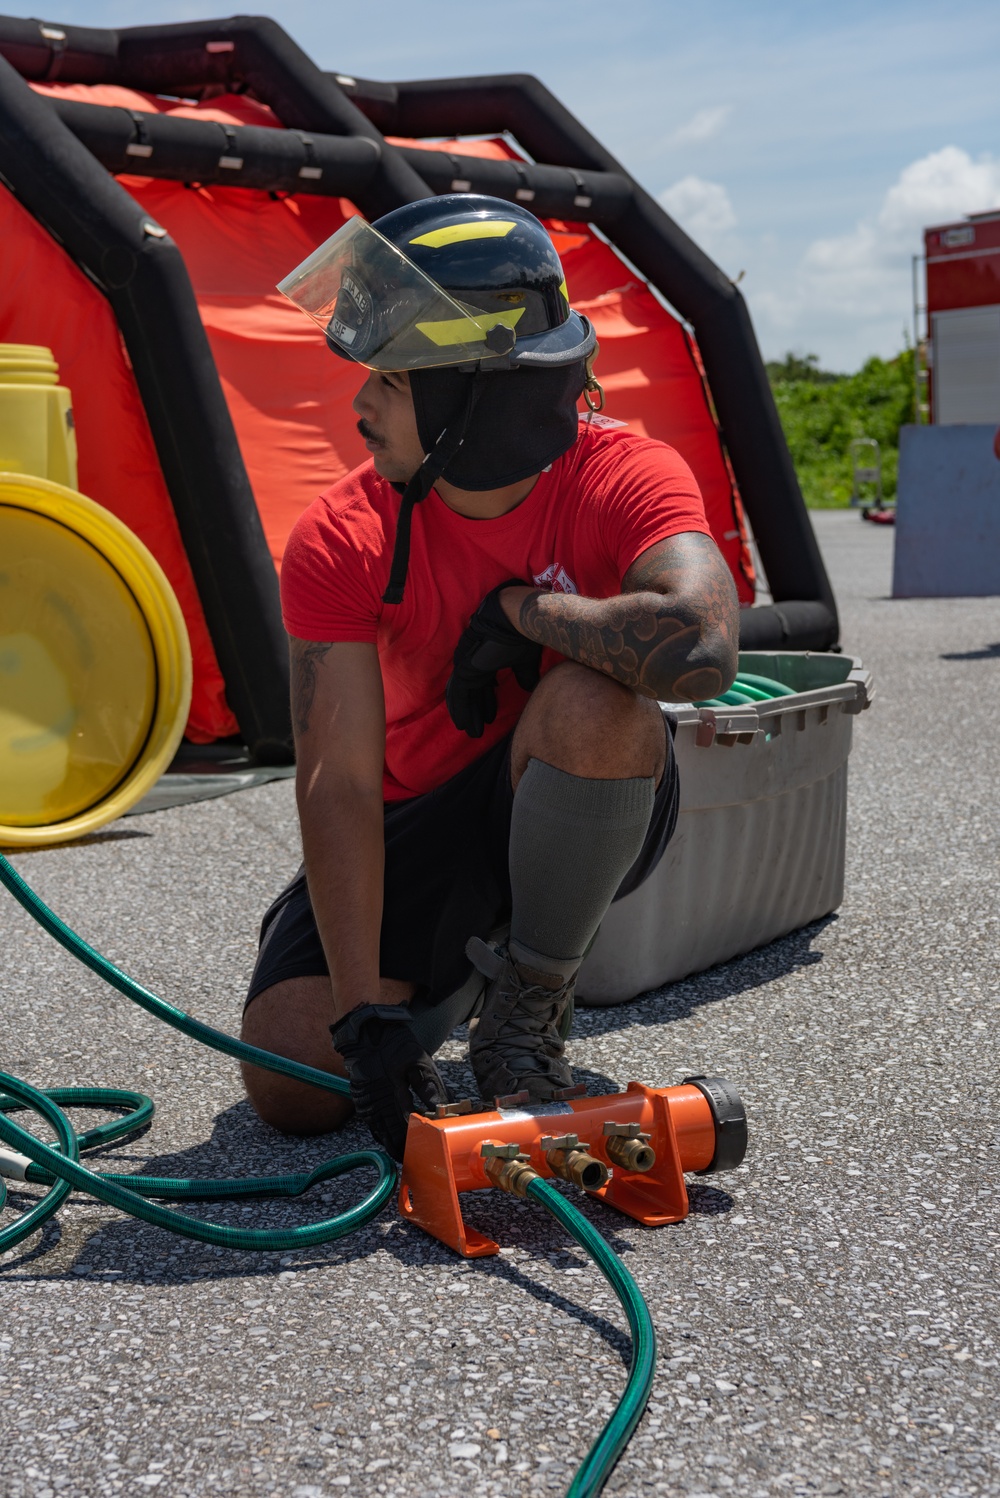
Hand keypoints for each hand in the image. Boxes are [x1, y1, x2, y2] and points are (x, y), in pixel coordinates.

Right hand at [330, 1004, 448, 1158]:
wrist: (369, 1032)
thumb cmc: (396, 1046)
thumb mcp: (418, 1062)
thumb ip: (430, 1087)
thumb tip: (443, 1109)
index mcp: (391, 1092)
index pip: (403, 1126)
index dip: (413, 1142)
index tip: (424, 1152)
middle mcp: (375, 1101)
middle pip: (390, 1134)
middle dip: (403, 1148)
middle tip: (415, 1159)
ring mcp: (365, 1102)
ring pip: (379, 1132)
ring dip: (391, 1143)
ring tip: (404, 1153)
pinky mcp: (360, 1100)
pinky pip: (371, 1124)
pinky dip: (381, 1133)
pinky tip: (389, 1138)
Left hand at [446, 580, 542, 737]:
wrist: (516, 620)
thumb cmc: (522, 635)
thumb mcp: (525, 661)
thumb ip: (524, 675)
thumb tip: (529, 687)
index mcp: (485, 660)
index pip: (483, 686)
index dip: (487, 702)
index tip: (490, 717)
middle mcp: (473, 663)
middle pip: (471, 693)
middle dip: (475, 712)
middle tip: (477, 730)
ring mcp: (466, 665)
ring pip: (462, 696)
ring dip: (467, 714)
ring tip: (471, 732)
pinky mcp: (465, 669)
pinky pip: (458, 695)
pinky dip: (460, 709)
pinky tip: (462, 723)